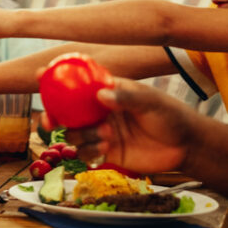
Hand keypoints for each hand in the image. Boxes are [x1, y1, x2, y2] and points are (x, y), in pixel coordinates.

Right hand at [61, 78, 193, 174]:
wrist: (185, 146)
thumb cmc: (170, 116)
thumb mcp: (151, 102)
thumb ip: (126, 97)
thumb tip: (100, 95)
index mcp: (108, 92)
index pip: (78, 83)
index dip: (58, 79)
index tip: (41, 74)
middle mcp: (100, 111)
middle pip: (67, 112)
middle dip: (53, 115)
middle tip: (50, 120)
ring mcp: (102, 132)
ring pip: (74, 134)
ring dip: (81, 136)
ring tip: (104, 135)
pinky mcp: (107, 152)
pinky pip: (86, 152)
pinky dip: (89, 151)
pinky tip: (105, 149)